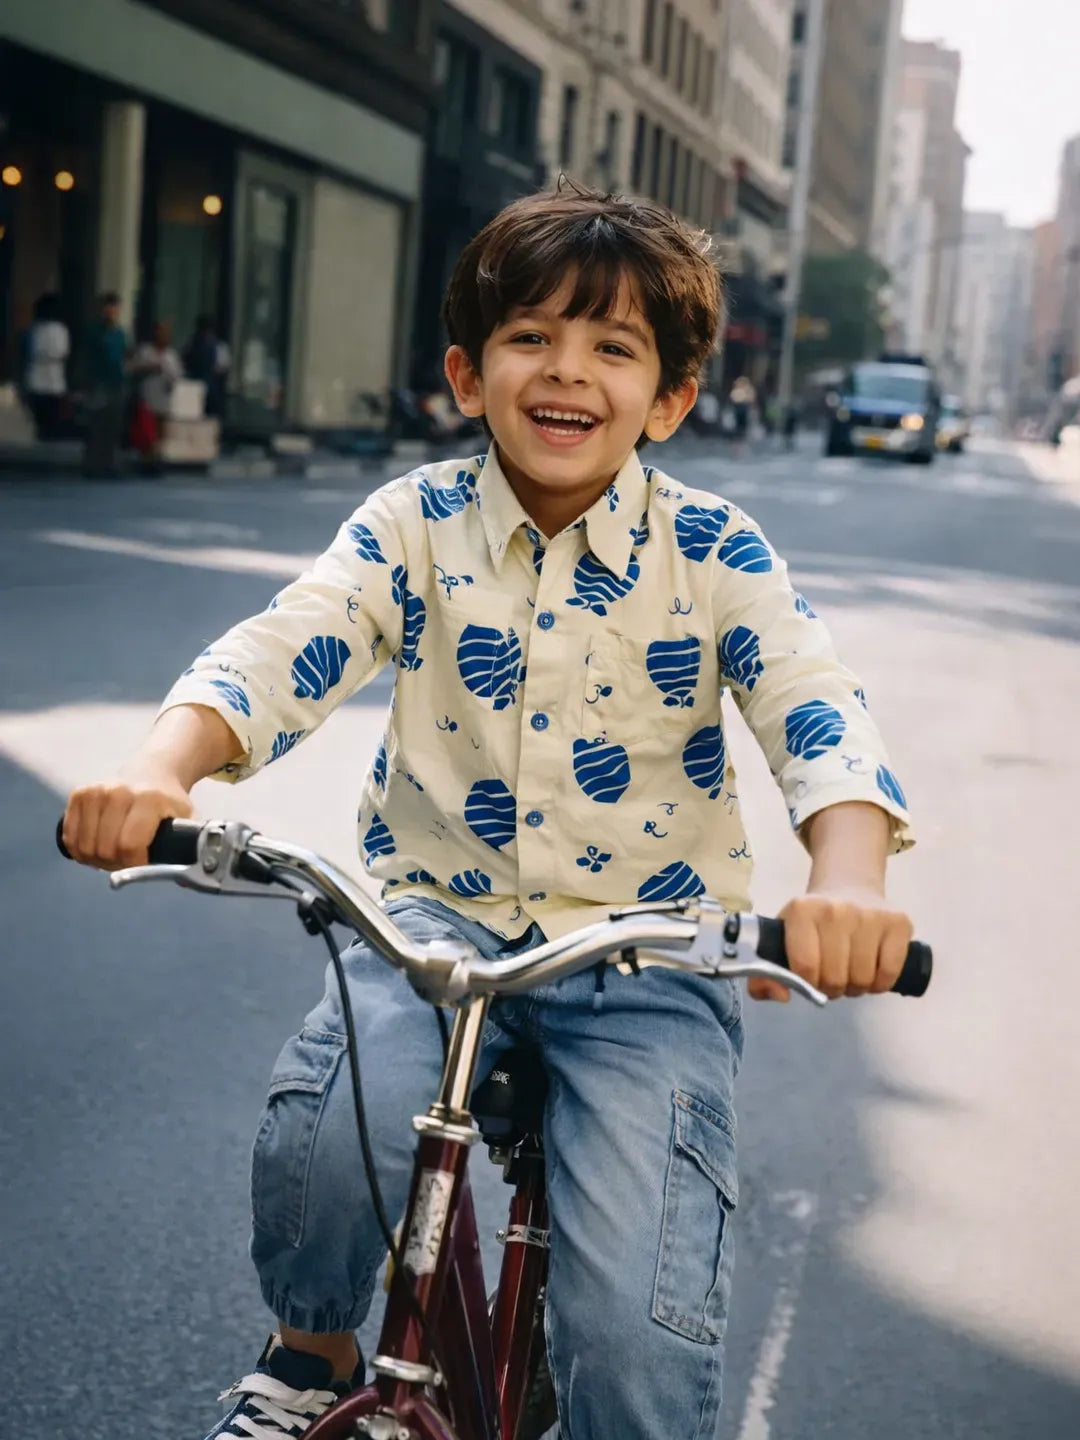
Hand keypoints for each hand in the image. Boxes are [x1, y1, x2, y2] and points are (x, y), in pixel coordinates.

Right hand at [62, 763, 193, 870]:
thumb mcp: (188, 820)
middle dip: (115, 864)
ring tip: (113, 853)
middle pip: (105, 849)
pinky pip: (70, 837)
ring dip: (96, 859)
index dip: (134, 864)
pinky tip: (96, 846)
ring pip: (85, 846)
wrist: (152, 772)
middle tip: (127, 860)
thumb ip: (190, 848)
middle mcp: (119, 792)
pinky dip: (80, 849)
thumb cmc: (169, 802)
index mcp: (148, 799)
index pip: (129, 845)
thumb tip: (188, 882)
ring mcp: (96, 791)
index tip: (142, 864)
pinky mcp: (80, 793)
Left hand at [748, 886, 913, 1002]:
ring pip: (863, 979)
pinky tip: (872, 970)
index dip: (807, 983)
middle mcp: (837, 909)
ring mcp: (870, 915)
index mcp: (802, 910)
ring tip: (850, 972)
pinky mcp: (898, 923)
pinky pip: (889, 973)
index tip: (810, 977)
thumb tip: (782, 995)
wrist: (851, 886)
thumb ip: (763, 975)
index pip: (805, 968)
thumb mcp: (782, 938)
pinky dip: (880, 983)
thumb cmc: (813, 922)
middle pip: (835, 978)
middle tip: (832, 976)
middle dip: (832, 987)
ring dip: (856, 986)